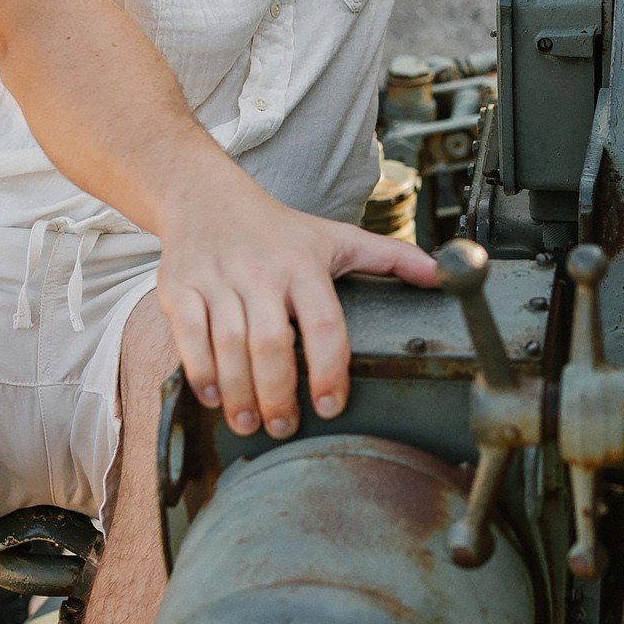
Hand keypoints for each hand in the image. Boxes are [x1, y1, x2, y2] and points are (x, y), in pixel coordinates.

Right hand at [154, 174, 437, 438]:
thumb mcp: (337, 237)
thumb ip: (392, 257)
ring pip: (227, 345)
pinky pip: (188, 336)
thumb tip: (444, 273)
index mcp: (304, 264)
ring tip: (251, 423)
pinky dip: (200, 371)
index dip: (329, 370)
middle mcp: (261, 272)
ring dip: (240, 393)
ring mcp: (217, 280)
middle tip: (285, 427)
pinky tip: (215, 396)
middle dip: (278, 393)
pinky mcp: (179, 288)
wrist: (205, 197)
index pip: (323, 323)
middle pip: (270, 343)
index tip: (332, 406)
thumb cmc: (279, 229)